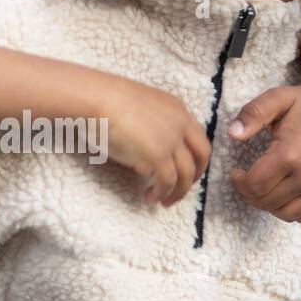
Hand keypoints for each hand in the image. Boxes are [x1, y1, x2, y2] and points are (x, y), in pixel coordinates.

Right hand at [99, 78, 210, 206]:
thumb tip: (148, 166)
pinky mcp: (159, 154)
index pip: (198, 138)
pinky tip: (150, 197)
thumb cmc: (108, 103)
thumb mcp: (140, 114)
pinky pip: (168, 181)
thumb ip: (152, 134)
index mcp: (178, 109)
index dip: (195, 159)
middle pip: (202, 155)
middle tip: (179, 191)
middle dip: (194, 177)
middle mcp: (181, 123)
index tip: (184, 172)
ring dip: (177, 192)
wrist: (98, 99)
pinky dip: (162, 193)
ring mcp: (172, 139)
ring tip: (163, 201)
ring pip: (187, 173)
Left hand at [227, 81, 300, 223]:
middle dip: (250, 194)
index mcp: (291, 154)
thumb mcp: (276, 99)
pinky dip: (297, 214)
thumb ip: (252, 114)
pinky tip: (288, 197)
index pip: (254, 186)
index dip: (239, 183)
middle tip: (248, 181)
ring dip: (270, 205)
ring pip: (287, 214)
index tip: (236, 173)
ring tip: (267, 188)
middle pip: (267, 202)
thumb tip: (231, 134)